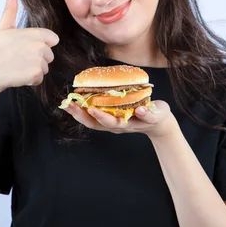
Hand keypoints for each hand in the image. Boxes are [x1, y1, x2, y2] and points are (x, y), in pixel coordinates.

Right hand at [0, 0, 59, 91]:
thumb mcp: (4, 27)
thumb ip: (11, 9)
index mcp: (37, 33)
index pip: (53, 40)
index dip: (41, 44)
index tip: (26, 47)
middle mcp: (40, 46)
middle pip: (49, 55)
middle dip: (38, 58)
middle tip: (19, 58)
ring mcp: (39, 61)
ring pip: (45, 67)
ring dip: (34, 69)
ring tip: (18, 66)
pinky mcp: (36, 74)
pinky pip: (40, 78)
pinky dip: (31, 80)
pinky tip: (19, 75)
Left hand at [62, 100, 176, 137]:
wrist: (158, 124)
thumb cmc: (158, 116)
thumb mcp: (158, 115)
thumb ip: (150, 114)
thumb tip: (141, 110)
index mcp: (127, 124)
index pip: (110, 122)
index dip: (100, 116)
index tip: (91, 107)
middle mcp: (116, 126)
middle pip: (95, 124)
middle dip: (81, 115)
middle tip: (69, 104)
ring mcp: (112, 123)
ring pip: (91, 121)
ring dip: (78, 113)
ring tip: (67, 103)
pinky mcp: (111, 118)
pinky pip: (93, 116)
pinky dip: (83, 109)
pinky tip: (77, 101)